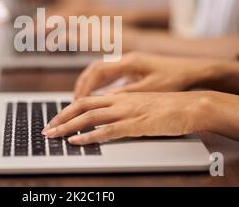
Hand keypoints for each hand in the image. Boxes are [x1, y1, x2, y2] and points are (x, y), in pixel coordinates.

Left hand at [42, 92, 204, 144]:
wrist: (191, 105)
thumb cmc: (169, 106)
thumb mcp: (141, 103)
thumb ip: (123, 107)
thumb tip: (108, 116)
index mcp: (120, 96)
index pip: (86, 100)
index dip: (68, 109)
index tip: (56, 119)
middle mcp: (119, 101)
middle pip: (82, 106)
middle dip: (61, 118)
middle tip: (47, 129)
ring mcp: (127, 112)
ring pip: (89, 117)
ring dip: (68, 127)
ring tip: (54, 135)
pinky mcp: (136, 125)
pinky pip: (107, 131)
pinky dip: (89, 137)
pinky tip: (77, 142)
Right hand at [74, 52, 211, 98]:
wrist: (194, 70)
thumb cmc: (175, 78)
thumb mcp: (150, 90)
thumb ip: (126, 95)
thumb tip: (105, 102)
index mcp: (129, 62)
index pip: (97, 71)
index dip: (85, 86)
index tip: (78, 100)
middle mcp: (126, 59)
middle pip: (95, 69)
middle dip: (82, 84)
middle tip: (75, 101)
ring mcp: (129, 63)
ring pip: (101, 71)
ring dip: (90, 84)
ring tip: (82, 100)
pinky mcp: (134, 69)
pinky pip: (110, 75)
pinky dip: (100, 85)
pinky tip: (99, 97)